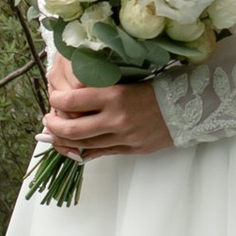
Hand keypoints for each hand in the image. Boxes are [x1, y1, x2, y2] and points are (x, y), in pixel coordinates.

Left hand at [44, 63, 174, 161]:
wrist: (187, 107)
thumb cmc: (156, 88)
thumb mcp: (126, 82)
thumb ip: (101, 91)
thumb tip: (72, 95)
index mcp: (115, 96)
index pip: (73, 100)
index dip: (56, 100)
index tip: (53, 97)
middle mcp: (117, 119)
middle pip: (72, 129)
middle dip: (53, 125)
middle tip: (48, 119)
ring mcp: (124, 138)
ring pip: (83, 145)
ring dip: (63, 141)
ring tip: (55, 134)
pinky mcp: (130, 149)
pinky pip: (99, 153)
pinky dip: (82, 151)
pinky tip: (73, 147)